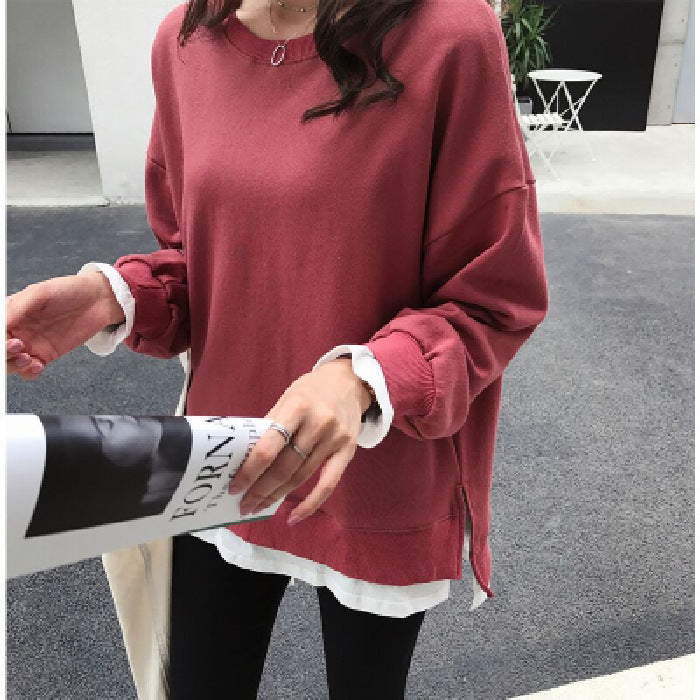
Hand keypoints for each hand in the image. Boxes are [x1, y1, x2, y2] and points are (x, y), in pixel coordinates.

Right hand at [6, 271, 124, 379]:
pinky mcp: (46, 355)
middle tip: (17, 345)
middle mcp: (17, 330)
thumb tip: (1, 325)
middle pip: (0, 352)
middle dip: (3, 353)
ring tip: (27, 357)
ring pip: (10, 364)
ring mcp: (31, 344)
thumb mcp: (39, 294)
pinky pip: (30, 371)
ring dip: (13, 365)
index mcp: (9, 313)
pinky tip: (38, 365)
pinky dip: (29, 372)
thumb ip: (18, 309)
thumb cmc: (68, 290)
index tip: (7, 339)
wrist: (98, 300)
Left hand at [228, 357, 372, 524]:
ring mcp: (335, 438)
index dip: (250, 471)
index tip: (235, 487)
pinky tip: (294, 517)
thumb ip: (271, 426)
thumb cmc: (311, 390)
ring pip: (301, 477)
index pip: (269, 447)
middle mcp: (318, 423)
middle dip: (261, 490)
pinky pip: (328, 484)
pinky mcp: (348, 450)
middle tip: (244, 505)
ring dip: (278, 496)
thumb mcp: (287, 398)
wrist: (350, 381)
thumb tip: (248, 459)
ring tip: (260, 506)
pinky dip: (310, 504)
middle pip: (284, 467)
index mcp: (297, 407)